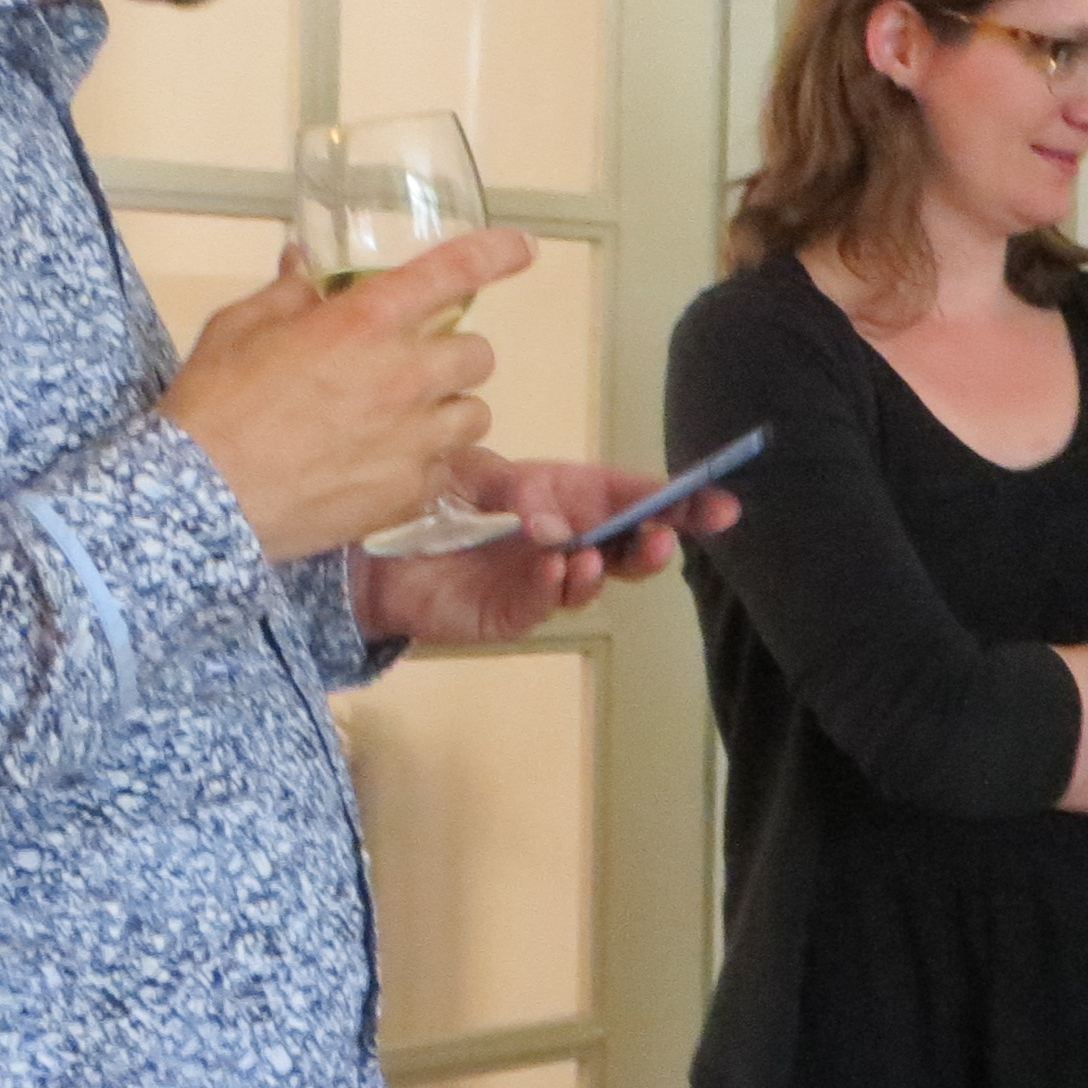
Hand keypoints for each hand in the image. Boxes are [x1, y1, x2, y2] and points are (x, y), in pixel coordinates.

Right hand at [159, 232, 524, 562]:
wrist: (202, 498)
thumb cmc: (214, 405)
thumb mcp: (239, 328)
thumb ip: (287, 293)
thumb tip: (303, 263)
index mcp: (366, 321)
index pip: (453, 272)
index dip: (494, 254)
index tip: (520, 249)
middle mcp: (405, 374)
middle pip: (478, 353)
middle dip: (452, 355)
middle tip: (413, 367)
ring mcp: (415, 437)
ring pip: (475, 414)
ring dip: (448, 410)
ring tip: (405, 422)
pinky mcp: (411, 491)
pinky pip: (447, 468)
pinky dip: (427, 463)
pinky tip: (384, 467)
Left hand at [354, 454, 738, 647]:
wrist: (367, 550)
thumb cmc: (428, 501)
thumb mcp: (475, 474)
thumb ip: (520, 494)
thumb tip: (554, 525)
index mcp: (567, 495)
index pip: (634, 495)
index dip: (680, 499)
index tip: (719, 502)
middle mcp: (566, 538)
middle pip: (630, 543)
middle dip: (660, 539)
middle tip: (671, 536)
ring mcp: (544, 580)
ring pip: (596, 578)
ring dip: (607, 566)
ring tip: (597, 553)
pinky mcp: (513, 612)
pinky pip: (543, 602)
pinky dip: (554, 586)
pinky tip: (556, 568)